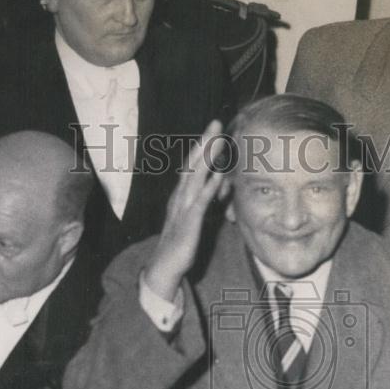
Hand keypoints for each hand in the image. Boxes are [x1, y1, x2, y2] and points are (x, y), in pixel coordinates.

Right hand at [145, 120, 225, 302]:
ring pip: (195, 177)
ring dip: (207, 158)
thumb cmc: (183, 242)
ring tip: (218, 140)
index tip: (215, 128)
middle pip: (193, 164)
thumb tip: (224, 181)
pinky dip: (209, 188)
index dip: (203, 146)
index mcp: (182, 194)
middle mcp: (180, 196)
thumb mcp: (199, 215)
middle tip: (216, 122)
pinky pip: (200, 202)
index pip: (193, 165)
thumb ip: (211, 197)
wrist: (166, 266)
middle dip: (204, 143)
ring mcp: (183, 208)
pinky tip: (218, 176)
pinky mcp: (189, 223)